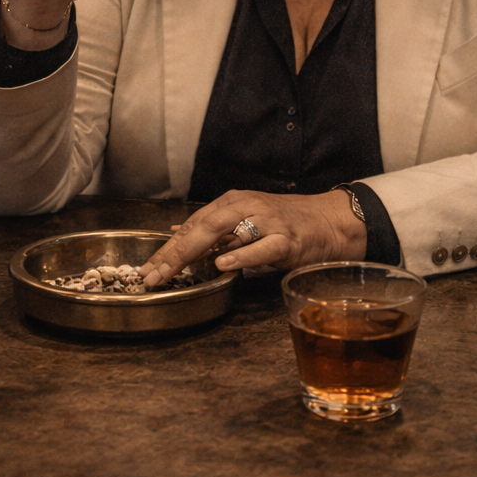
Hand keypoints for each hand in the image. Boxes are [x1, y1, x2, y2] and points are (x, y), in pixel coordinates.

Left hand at [141, 189, 366, 286]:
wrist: (329, 222)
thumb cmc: (285, 223)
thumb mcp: (245, 220)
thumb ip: (213, 228)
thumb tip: (175, 233)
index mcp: (232, 202)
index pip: (192, 225)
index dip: (167, 248)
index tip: (147, 269)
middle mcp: (246, 206)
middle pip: (201, 227)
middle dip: (172, 252)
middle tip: (151, 274)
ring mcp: (267, 221)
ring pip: (225, 233)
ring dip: (195, 252)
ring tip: (171, 270)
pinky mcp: (287, 239)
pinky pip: (261, 247)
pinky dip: (241, 255)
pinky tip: (221, 264)